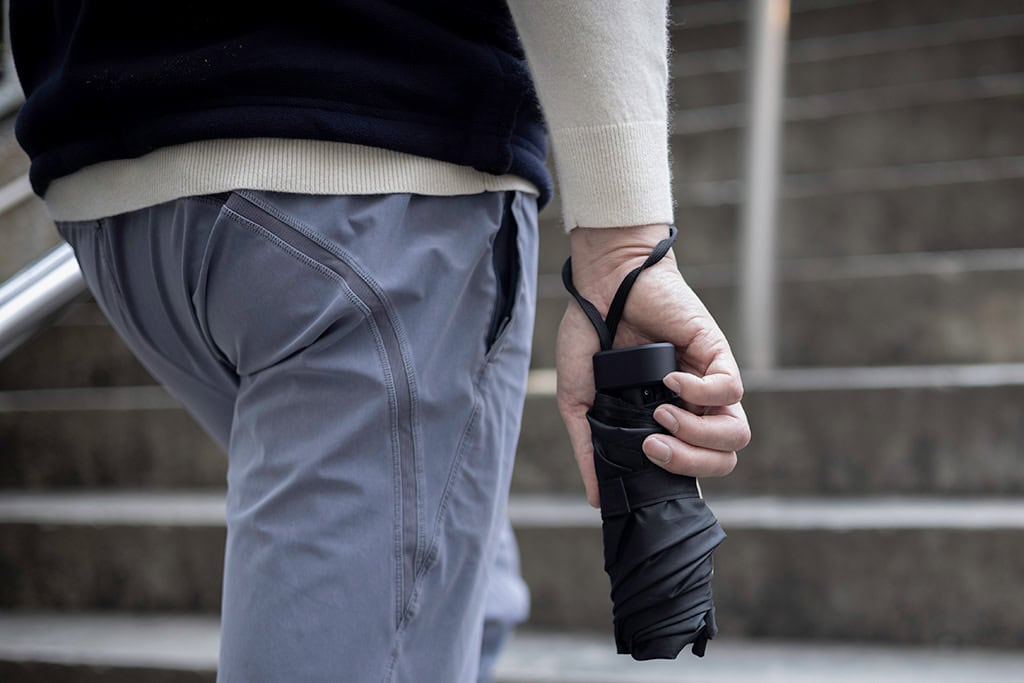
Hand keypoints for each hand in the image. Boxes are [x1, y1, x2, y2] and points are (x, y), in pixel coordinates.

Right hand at [556, 224, 750, 507]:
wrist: (601, 284)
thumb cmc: (589, 335)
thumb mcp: (578, 401)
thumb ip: (588, 447)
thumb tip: (596, 497)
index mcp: (667, 420)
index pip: (695, 465)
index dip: (681, 476)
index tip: (646, 463)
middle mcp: (693, 406)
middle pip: (724, 458)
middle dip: (690, 463)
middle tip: (653, 446)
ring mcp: (707, 380)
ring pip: (737, 432)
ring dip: (699, 434)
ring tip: (661, 415)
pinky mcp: (716, 352)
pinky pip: (731, 389)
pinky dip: (701, 393)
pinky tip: (671, 380)